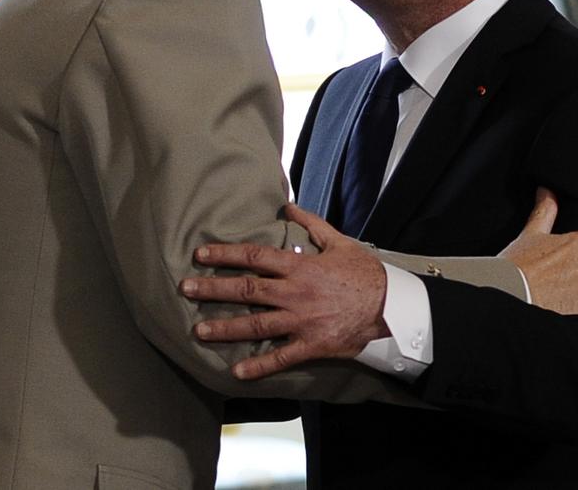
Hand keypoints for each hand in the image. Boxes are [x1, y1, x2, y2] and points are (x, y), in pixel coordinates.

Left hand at [179, 203, 387, 379]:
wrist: (391, 308)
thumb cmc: (365, 273)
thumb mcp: (339, 242)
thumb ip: (311, 225)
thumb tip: (287, 205)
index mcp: (300, 267)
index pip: (255, 257)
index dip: (225, 254)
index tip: (201, 255)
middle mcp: (294, 293)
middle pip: (247, 290)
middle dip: (213, 289)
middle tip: (185, 289)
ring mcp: (301, 321)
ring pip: (256, 325)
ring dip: (226, 328)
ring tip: (199, 331)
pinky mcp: (311, 346)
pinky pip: (281, 358)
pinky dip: (259, 367)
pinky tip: (236, 373)